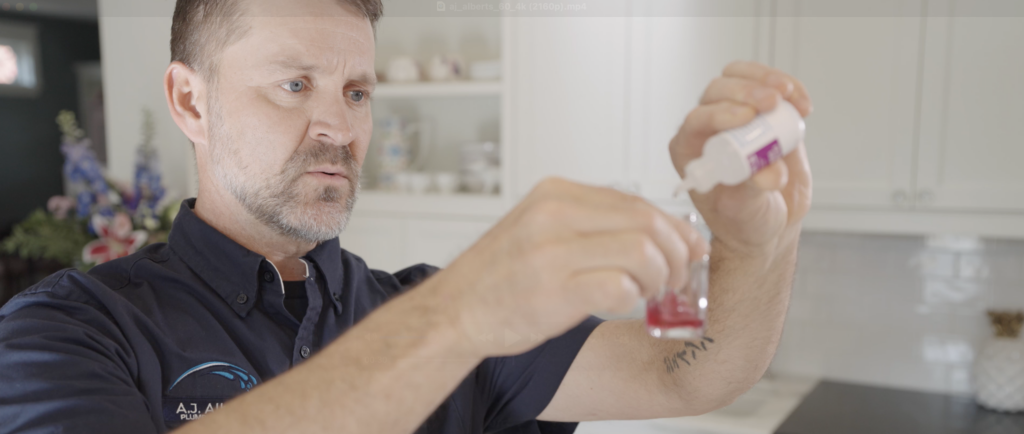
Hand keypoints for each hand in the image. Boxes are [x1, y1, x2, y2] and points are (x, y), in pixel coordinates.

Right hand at [422, 178, 708, 356]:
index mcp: (555, 194)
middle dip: (676, 251)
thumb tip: (656, 231)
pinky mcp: (554, 290)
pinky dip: (635, 297)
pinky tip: (627, 302)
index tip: (689, 247)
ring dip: (659, 276)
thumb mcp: (541, 229)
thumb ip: (590, 223)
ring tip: (651, 292)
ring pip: (641, 250)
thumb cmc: (500, 277)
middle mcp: (553, 214)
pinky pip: (620, 286)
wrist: (454, 312)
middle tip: (678, 276)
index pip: (634, 201)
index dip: (673, 226)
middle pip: (646, 220)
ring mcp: (552, 252)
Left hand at [669, 61, 812, 255]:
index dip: (719, 113)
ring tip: (790, 96)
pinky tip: (802, 105)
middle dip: (746, 90)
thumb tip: (770, 173)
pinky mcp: (765, 114)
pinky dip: (790, 89)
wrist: (770, 221)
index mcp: (691, 150)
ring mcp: (737, 117)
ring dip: (767, 79)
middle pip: (718, 91)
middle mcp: (709, 129)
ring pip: (741, 78)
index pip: (696, 119)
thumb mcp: (745, 210)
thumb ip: (752, 190)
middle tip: (773, 101)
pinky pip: (772, 87)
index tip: (746, 116)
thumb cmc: (745, 220)